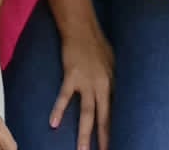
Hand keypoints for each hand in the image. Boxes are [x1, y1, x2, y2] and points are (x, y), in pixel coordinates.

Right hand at [51, 24, 111, 149]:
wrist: (82, 29)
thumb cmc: (98, 44)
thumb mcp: (112, 64)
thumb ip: (112, 80)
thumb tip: (113, 94)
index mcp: (112, 84)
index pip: (115, 112)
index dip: (115, 128)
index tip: (115, 143)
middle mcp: (102, 86)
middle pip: (104, 117)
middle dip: (104, 138)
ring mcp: (87, 83)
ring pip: (87, 113)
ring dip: (84, 133)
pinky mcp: (71, 77)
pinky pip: (64, 97)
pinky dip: (58, 110)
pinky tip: (53, 124)